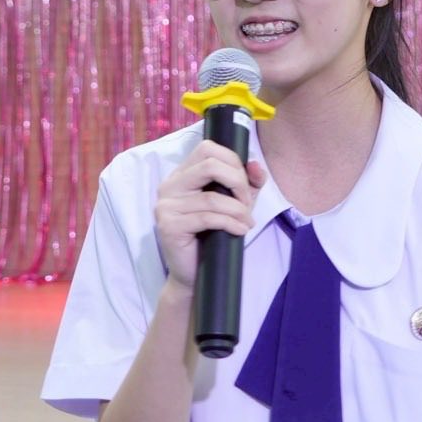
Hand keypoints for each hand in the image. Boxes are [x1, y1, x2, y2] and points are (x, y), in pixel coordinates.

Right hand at [153, 140, 266, 292]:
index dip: (232, 161)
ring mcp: (166, 206)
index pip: (207, 148)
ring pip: (212, 197)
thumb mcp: (236, 203)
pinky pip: (207, 218)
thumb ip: (248, 182)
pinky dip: (231, 223)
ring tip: (247, 222)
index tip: (245, 184)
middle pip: (209, 165)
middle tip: (247, 203)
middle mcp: (169, 186)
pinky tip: (240, 231)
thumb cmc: (213, 235)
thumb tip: (255, 165)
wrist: (193, 273)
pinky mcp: (169, 226)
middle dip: (238, 182)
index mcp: (181, 175)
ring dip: (238, 210)